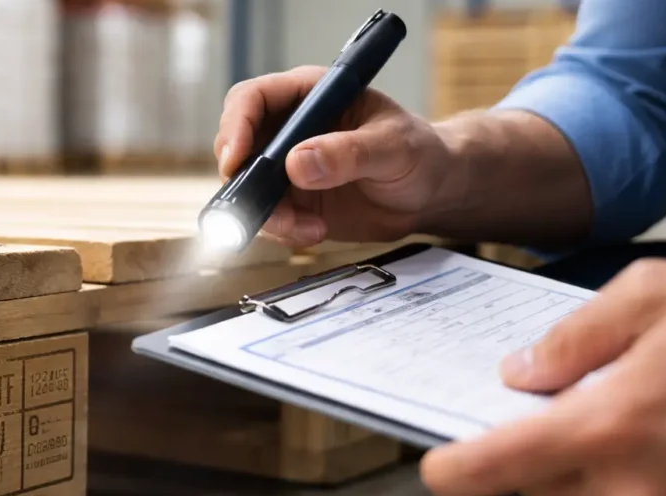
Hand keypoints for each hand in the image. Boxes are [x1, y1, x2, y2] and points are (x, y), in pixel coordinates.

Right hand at [213, 66, 453, 247]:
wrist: (429, 194)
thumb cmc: (419, 154)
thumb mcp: (393, 148)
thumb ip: (349, 153)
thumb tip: (297, 164)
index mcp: (310, 95)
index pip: (252, 99)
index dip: (236, 126)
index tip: (237, 160)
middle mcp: (289, 129)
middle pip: (236, 147)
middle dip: (243, 181)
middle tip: (264, 207)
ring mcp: (285, 168)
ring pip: (246, 190)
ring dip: (267, 215)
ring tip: (308, 227)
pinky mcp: (291, 201)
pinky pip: (266, 218)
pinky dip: (283, 231)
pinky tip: (315, 231)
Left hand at [421, 259, 665, 495]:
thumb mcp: (656, 295)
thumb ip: (572, 336)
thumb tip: (520, 374)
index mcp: (604, 429)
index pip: (487, 470)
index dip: (453, 468)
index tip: (442, 463)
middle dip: (545, 461)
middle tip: (585, 416)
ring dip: (605, 482)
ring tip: (660, 429)